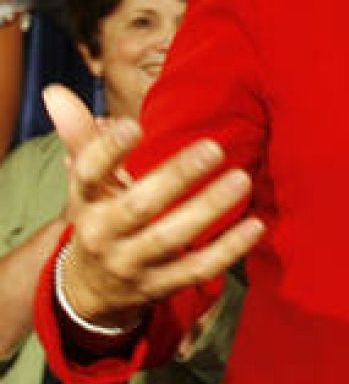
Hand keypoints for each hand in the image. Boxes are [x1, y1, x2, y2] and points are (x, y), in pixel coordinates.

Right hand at [44, 85, 263, 329]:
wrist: (89, 291)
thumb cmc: (100, 219)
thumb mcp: (87, 185)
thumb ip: (82, 138)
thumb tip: (56, 91)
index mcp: (86, 203)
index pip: (89, 174)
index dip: (107, 150)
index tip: (134, 124)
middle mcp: (104, 235)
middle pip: (138, 206)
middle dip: (176, 177)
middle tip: (214, 148)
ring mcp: (133, 265)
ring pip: (171, 238)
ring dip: (208, 209)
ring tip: (241, 179)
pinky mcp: (161, 286)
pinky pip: (199, 268)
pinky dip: (229, 249)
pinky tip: (256, 225)